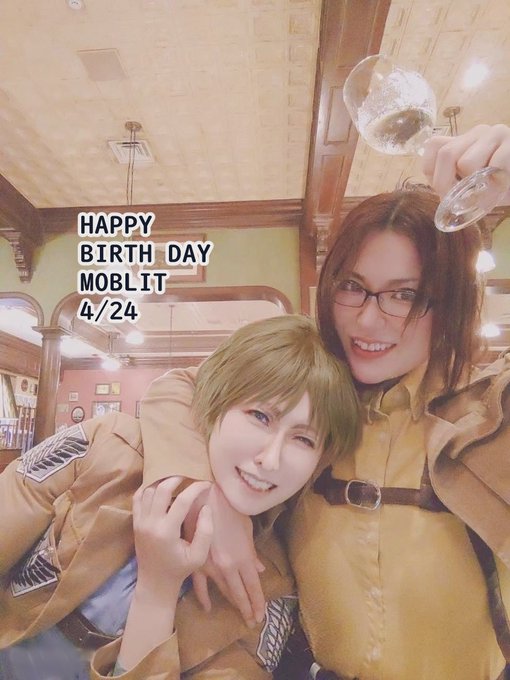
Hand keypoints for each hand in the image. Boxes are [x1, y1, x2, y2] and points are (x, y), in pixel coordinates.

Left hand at [133, 477, 212, 593]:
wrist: (155, 583)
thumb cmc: (179, 569)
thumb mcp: (199, 556)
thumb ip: (205, 531)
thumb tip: (205, 506)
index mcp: (167, 532)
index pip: (182, 500)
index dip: (196, 488)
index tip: (206, 483)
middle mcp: (151, 523)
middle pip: (161, 489)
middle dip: (177, 478)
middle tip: (189, 477)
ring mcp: (140, 522)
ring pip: (148, 491)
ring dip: (162, 483)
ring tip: (176, 482)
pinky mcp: (135, 523)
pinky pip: (137, 498)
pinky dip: (147, 488)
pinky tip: (159, 487)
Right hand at [184, 483, 265, 626]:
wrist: (205, 498)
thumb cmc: (230, 508)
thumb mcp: (247, 529)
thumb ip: (252, 552)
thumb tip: (259, 569)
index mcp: (243, 557)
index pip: (253, 587)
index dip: (258, 602)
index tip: (261, 616)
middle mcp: (228, 566)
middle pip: (239, 594)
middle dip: (247, 609)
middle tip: (252, 622)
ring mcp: (211, 566)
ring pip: (222, 590)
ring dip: (231, 603)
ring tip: (238, 614)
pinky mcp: (196, 562)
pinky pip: (199, 585)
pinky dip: (204, 597)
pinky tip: (208, 607)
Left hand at [422, 123, 509, 200]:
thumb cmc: (495, 186)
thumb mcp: (467, 186)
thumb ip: (451, 185)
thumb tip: (442, 197)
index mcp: (463, 140)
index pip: (434, 146)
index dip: (434, 173)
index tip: (444, 191)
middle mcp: (477, 132)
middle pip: (447, 154)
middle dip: (447, 183)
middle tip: (461, 199)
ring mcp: (496, 134)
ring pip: (466, 162)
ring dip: (474, 185)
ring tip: (486, 191)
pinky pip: (493, 166)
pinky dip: (494, 185)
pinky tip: (501, 187)